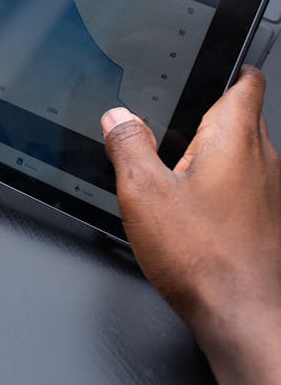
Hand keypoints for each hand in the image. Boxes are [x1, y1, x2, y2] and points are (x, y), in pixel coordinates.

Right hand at [101, 67, 280, 384]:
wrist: (245, 315)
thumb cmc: (204, 257)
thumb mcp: (142, 193)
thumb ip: (128, 146)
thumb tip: (118, 118)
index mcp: (235, 137)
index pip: (246, 83)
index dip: (230, 70)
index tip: (215, 69)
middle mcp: (263, 159)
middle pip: (242, 119)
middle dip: (210, 119)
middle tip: (174, 130)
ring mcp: (271, 192)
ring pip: (244, 156)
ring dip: (215, 157)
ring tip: (177, 176)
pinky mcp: (269, 221)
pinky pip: (245, 189)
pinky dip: (222, 189)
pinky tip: (194, 214)